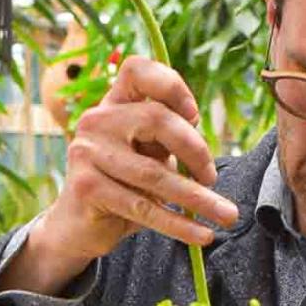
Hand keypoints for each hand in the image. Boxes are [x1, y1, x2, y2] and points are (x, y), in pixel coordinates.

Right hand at [3, 54, 238, 294]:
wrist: (78, 226)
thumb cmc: (121, 187)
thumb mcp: (146, 156)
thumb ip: (166, 142)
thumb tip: (201, 148)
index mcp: (113, 105)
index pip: (138, 71)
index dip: (172, 85)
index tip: (195, 115)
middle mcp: (96, 121)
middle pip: (156, 119)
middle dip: (195, 150)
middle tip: (212, 178)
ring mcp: (87, 153)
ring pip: (154, 174)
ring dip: (197, 198)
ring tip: (226, 215)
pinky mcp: (87, 187)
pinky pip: (143, 207)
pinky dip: (178, 224)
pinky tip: (202, 235)